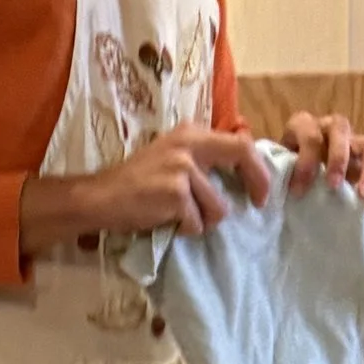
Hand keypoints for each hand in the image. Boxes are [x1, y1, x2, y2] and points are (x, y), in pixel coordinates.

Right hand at [30, 125, 272, 253]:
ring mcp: (183, 167)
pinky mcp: (176, 193)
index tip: (260, 192)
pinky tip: (168, 221)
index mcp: (192, 133)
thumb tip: (240, 177)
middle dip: (256, 183)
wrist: (103, 196)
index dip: (257, 168)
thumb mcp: (173, 160)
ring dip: (204, 220)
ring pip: (218, 206)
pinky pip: (197, 222)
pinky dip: (186, 229)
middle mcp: (190, 143)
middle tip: (257, 204)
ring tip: (181, 217)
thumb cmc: (139, 183)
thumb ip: (202, 162)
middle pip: (241, 155)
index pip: (239, 142)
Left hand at [283, 110, 363, 207]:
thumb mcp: (275, 166)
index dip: (304, 162)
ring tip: (362, 195)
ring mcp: (351, 143)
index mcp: (304, 125)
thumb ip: (276, 170)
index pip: (309, 134)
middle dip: (338, 157)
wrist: (295, 172)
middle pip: (341, 128)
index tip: (298, 191)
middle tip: (332, 185)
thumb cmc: (283, 170)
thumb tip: (267, 188)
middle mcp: (330, 128)